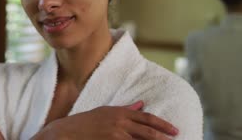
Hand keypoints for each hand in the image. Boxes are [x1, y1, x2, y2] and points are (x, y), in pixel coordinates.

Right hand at [34, 101, 177, 139]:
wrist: (66, 132)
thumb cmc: (85, 122)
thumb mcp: (105, 111)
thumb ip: (125, 109)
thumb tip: (142, 105)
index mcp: (119, 112)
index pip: (146, 118)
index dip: (163, 124)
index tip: (175, 130)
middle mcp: (119, 122)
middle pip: (148, 131)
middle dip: (164, 137)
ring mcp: (115, 135)